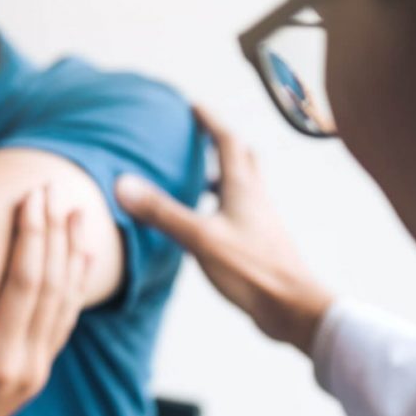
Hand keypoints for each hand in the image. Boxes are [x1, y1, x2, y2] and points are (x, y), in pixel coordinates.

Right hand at [0, 187, 92, 415]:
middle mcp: (26, 367)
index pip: (25, 285)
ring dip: (71, 256)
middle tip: (54, 189)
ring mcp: (34, 373)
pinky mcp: (33, 375)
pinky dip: (73, 287)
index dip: (31, 236)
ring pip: (65, 303)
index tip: (32, 195)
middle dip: (54, 234)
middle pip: (52, 286)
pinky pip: (62, 323)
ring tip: (78, 215)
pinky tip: (77, 263)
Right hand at [116, 105, 334, 353]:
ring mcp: (260, 222)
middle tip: (201, 137)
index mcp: (243, 188)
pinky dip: (224, 206)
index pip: (227, 142)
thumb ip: (162, 212)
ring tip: (200, 178)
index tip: (193, 107)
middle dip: (222, 144)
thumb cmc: (251, 270)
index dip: (209, 122)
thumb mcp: (199, 238)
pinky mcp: (260, 244)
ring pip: (244, 187)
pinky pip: (241, 213)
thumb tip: (124, 184)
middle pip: (243, 159)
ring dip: (224, 176)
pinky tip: (209, 224)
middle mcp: (255, 199)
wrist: (291, 308)